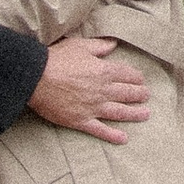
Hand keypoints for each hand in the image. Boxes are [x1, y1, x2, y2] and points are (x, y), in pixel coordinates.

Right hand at [30, 35, 150, 143]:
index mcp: (103, 71)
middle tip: (147, 96)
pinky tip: (123, 139)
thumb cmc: (57, 59)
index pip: (126, 74)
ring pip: (119, 112)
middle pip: (126, 93)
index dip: (136, 77)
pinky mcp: (81, 120)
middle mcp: (102, 90)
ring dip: (134, 114)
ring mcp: (93, 107)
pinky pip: (100, 130)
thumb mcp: (80, 45)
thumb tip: (114, 45)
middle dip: (139, 94)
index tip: (141, 80)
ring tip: (145, 114)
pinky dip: (113, 135)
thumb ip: (100, 46)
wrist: (36, 78)